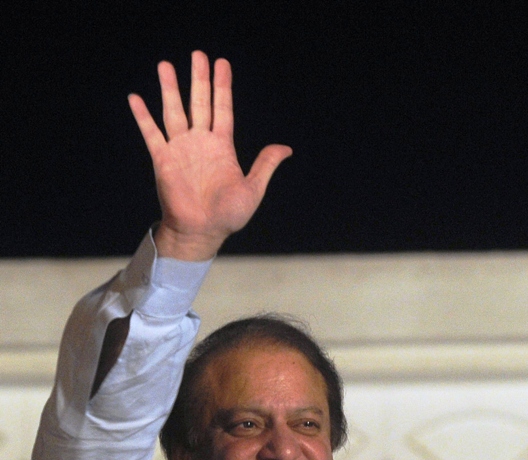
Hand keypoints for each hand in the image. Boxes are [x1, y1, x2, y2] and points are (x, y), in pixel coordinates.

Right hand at [128, 51, 291, 260]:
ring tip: (166, 65)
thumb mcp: (253, 189)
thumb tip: (286, 148)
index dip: (222, 86)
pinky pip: (151, 133)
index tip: (222, 63)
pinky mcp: (163, 160)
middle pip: (199, 103)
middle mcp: (201, 143)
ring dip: (170, 89)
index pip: (223, 109)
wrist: (202, 232)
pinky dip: (143, 116)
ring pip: (174, 112)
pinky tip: (136, 98)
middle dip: (199, 79)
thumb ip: (265, 165)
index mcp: (222, 147)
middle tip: (198, 54)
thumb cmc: (229, 216)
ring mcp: (181, 150)